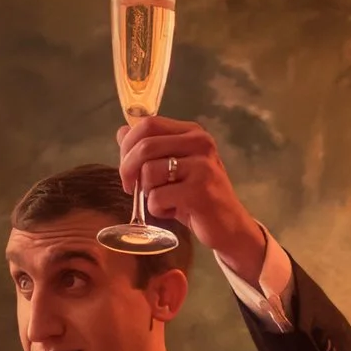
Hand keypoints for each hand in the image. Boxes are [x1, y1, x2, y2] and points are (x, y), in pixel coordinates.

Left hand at [119, 115, 267, 284]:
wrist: (229, 226)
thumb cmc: (197, 196)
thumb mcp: (174, 167)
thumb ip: (150, 148)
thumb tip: (122, 132)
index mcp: (192, 132)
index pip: (148, 124)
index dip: (128, 145)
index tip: (127, 167)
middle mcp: (200, 143)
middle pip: (145, 146)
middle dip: (128, 170)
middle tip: (131, 188)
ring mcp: (202, 166)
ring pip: (148, 172)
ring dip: (147, 192)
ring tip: (164, 201)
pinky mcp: (199, 191)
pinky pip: (157, 197)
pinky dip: (157, 209)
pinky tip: (173, 212)